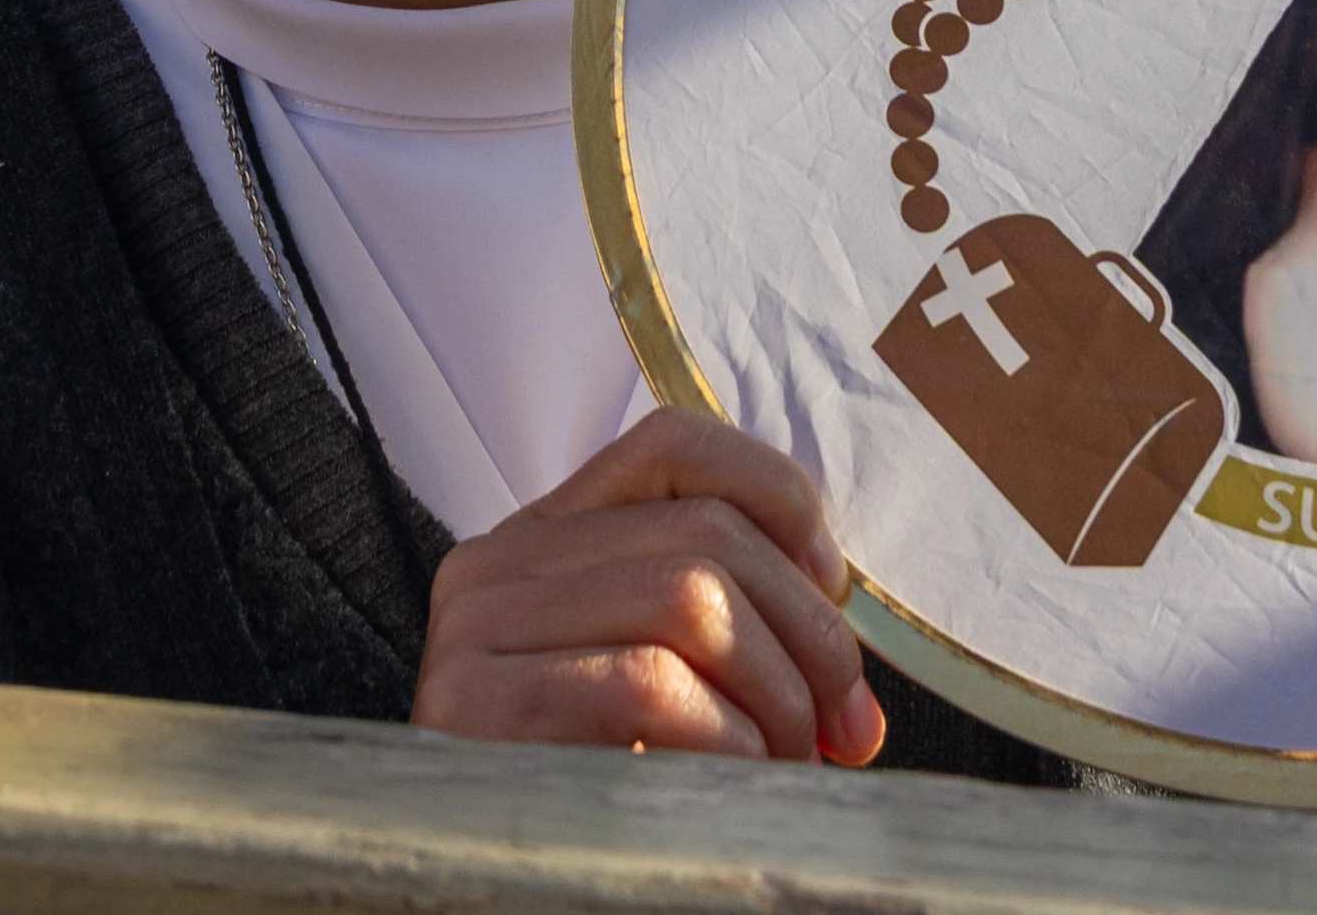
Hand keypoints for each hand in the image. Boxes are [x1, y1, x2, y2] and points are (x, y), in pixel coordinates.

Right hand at [413, 409, 883, 764]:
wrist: (479, 886)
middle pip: (706, 536)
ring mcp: (475, 636)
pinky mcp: (478, 712)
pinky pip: (650, 688)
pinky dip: (725, 745)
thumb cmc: (589, 800)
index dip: (780, 500)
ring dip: (775, 698)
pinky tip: (724, 796)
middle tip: (840, 730)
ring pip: (690, 599)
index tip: (832, 595)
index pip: (673, 446)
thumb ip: (717, 623)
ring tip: (782, 768)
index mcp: (538, 543)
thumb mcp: (652, 687)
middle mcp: (493, 568)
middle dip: (810, 636)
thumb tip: (841, 629)